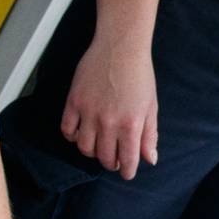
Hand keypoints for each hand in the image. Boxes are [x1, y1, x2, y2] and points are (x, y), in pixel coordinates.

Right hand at [62, 41, 157, 178]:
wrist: (120, 46)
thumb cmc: (139, 75)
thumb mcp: (151, 106)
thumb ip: (149, 135)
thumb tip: (149, 159)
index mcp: (131, 124)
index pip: (127, 160)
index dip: (127, 171)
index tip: (126, 172)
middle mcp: (109, 122)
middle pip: (104, 158)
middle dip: (110, 163)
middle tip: (113, 159)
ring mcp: (89, 112)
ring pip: (84, 148)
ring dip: (91, 152)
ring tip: (98, 145)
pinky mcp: (74, 102)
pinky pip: (67, 130)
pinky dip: (73, 136)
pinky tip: (81, 132)